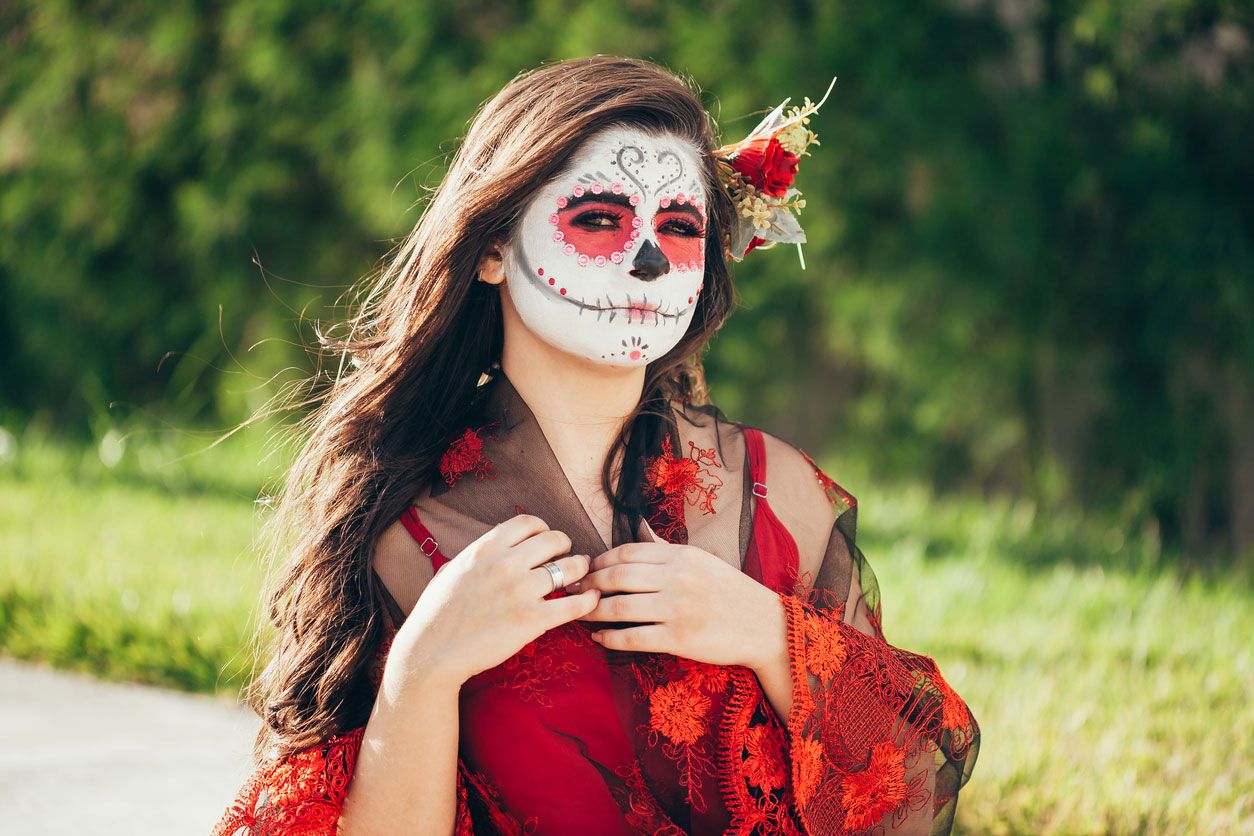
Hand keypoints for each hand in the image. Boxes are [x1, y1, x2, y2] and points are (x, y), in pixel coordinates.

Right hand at [392, 514, 599, 688]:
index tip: (546, 542)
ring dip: (580, 570)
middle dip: (565, 546)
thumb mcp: (455, 568)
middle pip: (554, 540)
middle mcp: (505, 564)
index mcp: (486, 548)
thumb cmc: (438, 612)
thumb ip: (482, 553)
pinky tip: (591, 599)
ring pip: (569, 568)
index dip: (544, 529)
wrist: (431, 652)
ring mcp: (520, 591)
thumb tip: (503, 544)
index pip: (529, 523)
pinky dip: (588, 600)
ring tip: (581, 577)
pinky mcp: (532, 620)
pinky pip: (574, 604)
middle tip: (568, 558)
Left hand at [570, 519, 786, 671]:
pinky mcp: (679, 638)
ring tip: (578, 613)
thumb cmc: (730, 591)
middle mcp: (677, 577)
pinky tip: (598, 637)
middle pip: (617, 576)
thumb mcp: (700, 560)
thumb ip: (665, 547)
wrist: (764, 625)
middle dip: (588, 583)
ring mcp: (677, 608)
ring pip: (620, 607)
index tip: (584, 570)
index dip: (599, 561)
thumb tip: (638, 526)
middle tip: (571, 590)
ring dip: (592, 611)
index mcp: (680, 555)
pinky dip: (610, 638)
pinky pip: (633, 638)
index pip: (627, 552)